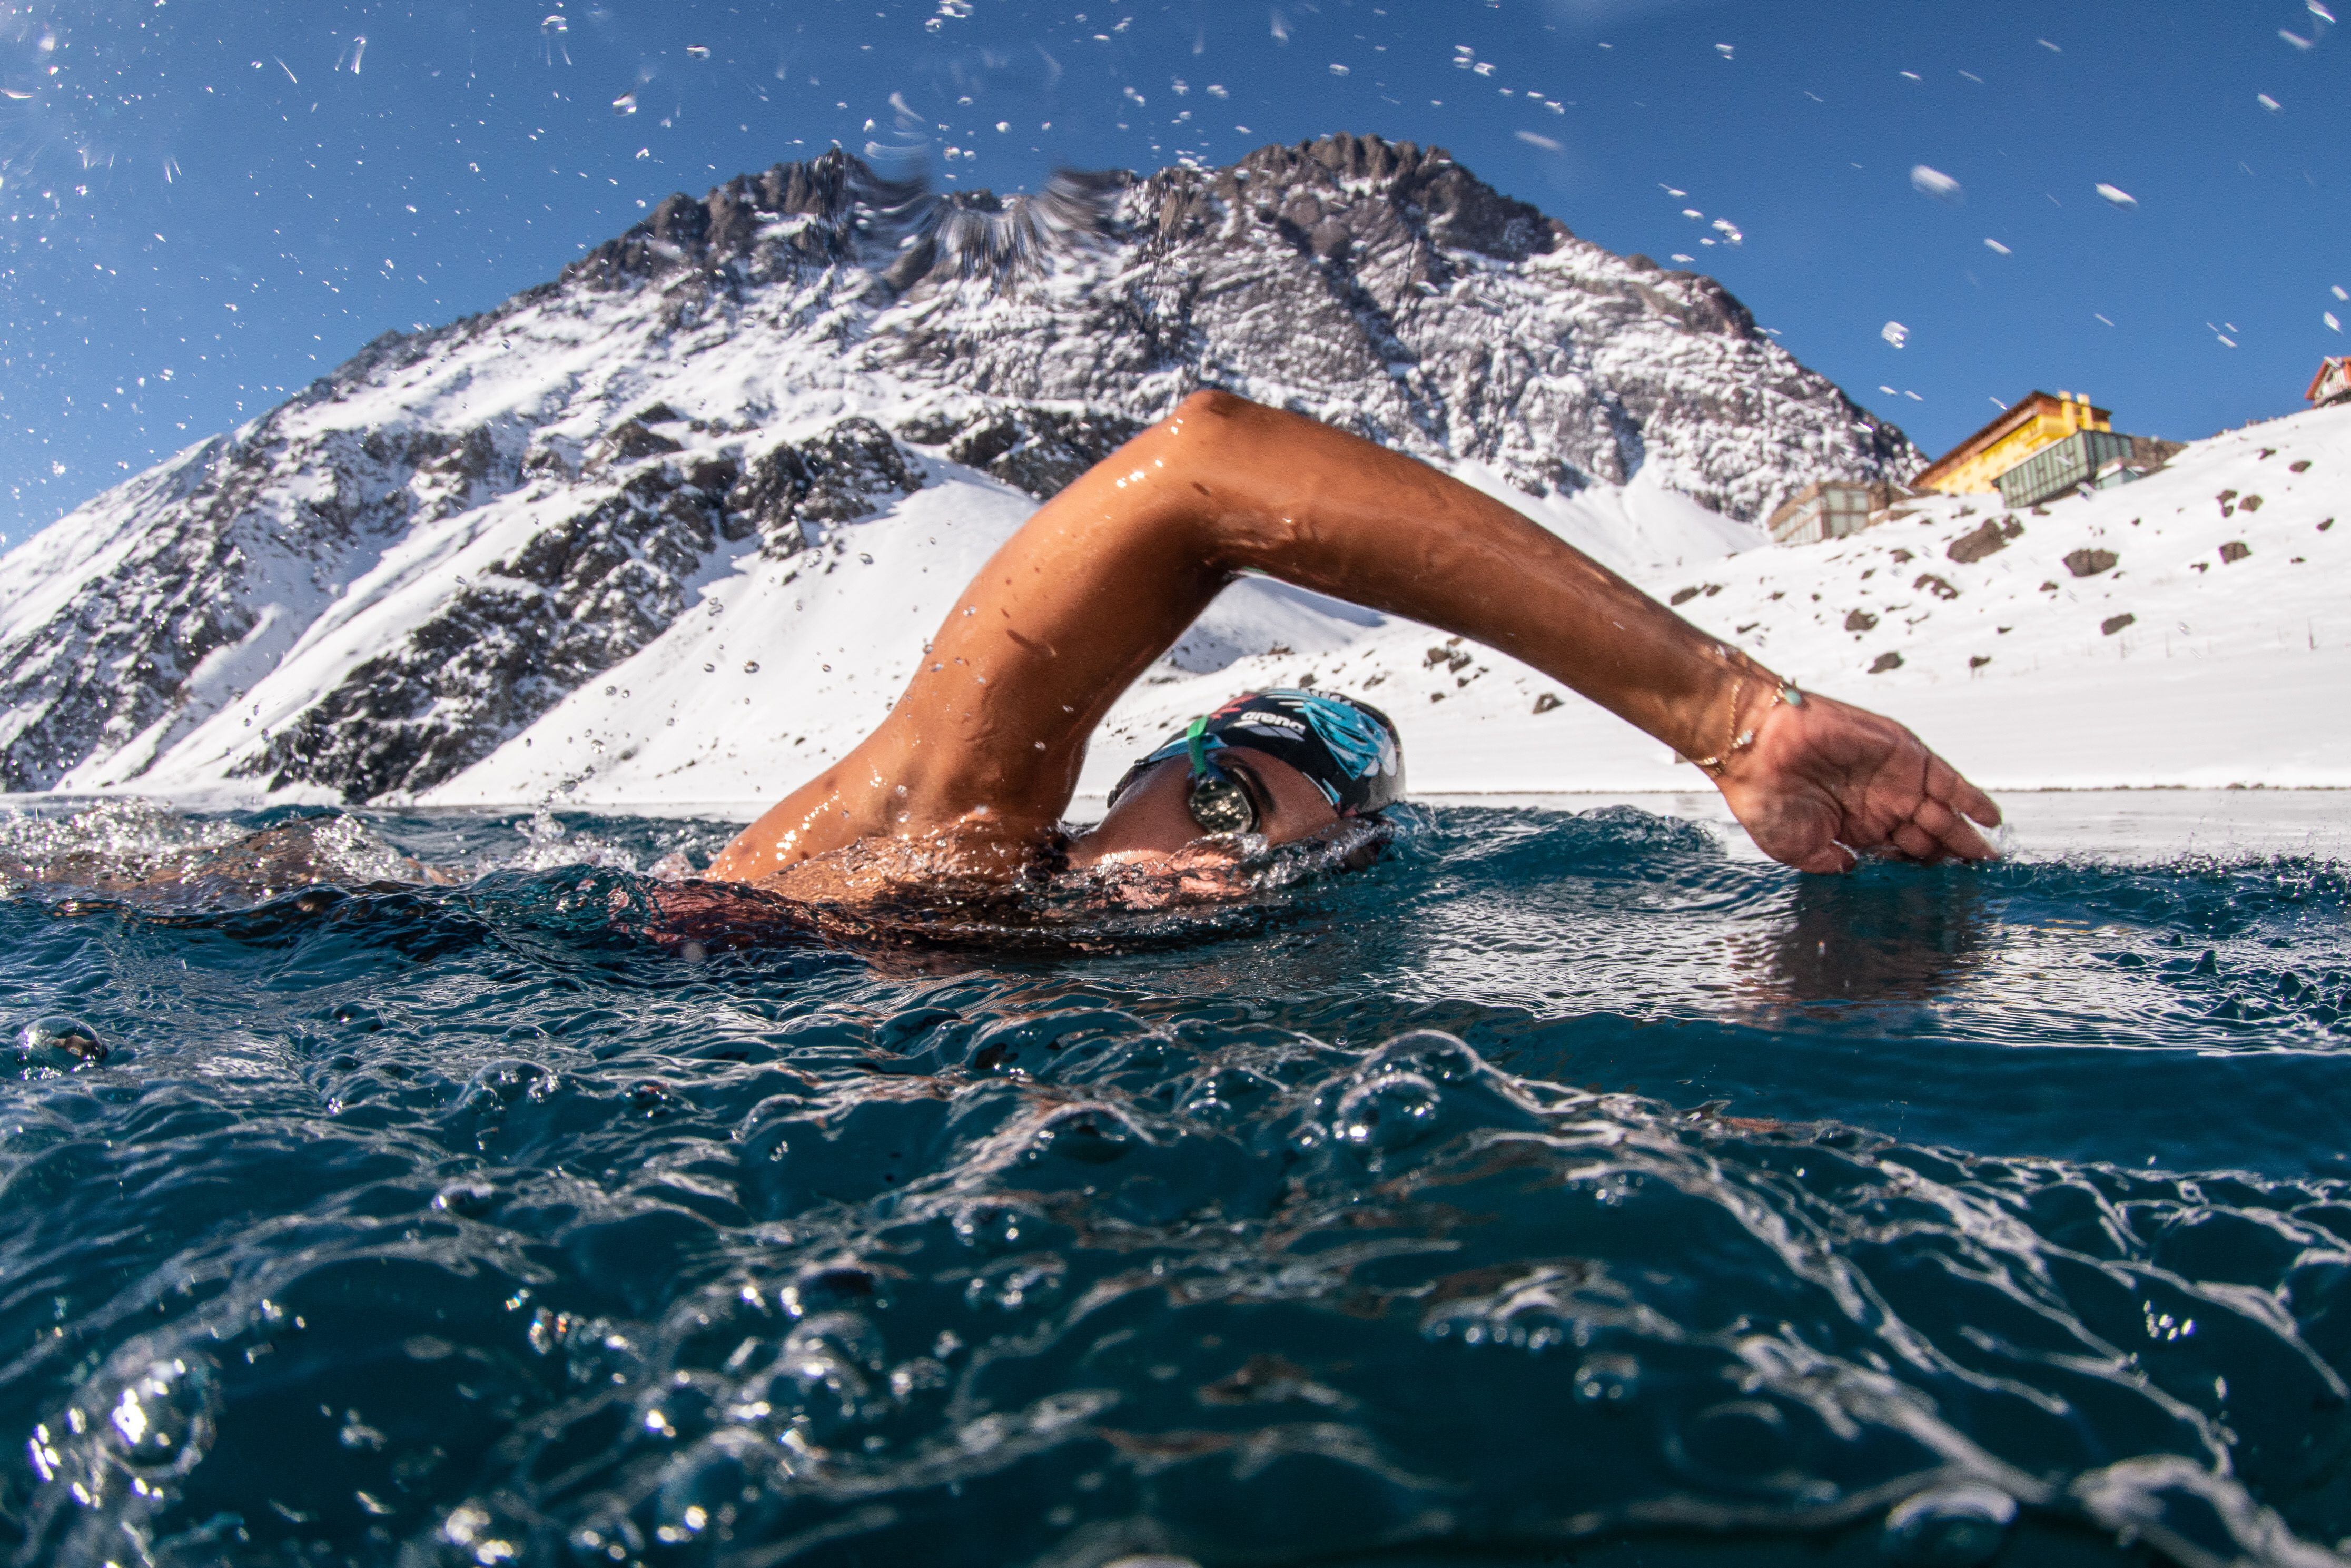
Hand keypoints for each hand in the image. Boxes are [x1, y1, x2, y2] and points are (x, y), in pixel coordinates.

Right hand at [1714, 690, 2000, 872]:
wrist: (1757, 747)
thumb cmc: (1764, 794)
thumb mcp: (1796, 849)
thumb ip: (1831, 865)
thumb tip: (1857, 874)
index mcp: (1853, 828)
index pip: (1899, 854)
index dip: (1920, 872)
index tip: (1941, 895)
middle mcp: (1877, 803)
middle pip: (1927, 836)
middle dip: (1950, 857)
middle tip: (1974, 881)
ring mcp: (1894, 780)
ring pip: (1941, 812)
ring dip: (1965, 835)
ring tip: (1987, 859)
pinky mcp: (1905, 756)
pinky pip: (1948, 781)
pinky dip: (1970, 799)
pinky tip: (1990, 820)